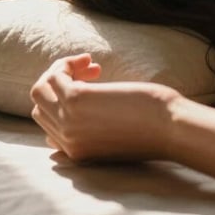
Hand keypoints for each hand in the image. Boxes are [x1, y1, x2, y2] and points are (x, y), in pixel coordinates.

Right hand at [30, 53, 182, 162]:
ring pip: (40, 90)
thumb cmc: (158, 127)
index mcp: (76, 153)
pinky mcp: (77, 100)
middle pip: (40, 106)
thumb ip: (93, 127)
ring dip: (61, 70)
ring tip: (89, 65)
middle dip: (62, 82)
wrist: (174, 130)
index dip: (65, 102)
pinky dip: (67, 63)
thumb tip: (76, 107)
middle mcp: (67, 141)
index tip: (92, 86)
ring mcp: (69, 122)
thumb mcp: (118, 133)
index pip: (47, 126)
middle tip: (93, 72)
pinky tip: (91, 61)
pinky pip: (54, 77)